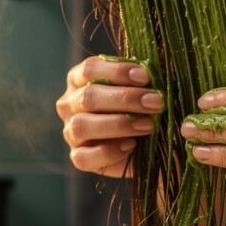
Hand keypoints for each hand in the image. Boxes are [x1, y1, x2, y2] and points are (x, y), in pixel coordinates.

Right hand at [56, 56, 162, 176]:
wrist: (148, 146)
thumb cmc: (143, 108)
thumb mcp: (143, 89)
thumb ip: (143, 79)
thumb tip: (150, 72)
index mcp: (80, 79)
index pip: (89, 69)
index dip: (117, 71)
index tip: (145, 77)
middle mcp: (70, 103)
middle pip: (88, 96)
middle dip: (126, 98)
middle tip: (155, 103)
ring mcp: (71, 132)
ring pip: (82, 125)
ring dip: (119, 124)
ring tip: (148, 125)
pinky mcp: (78, 157)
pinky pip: (84, 157)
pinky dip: (109, 152)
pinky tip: (131, 146)